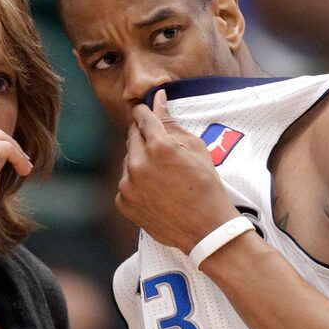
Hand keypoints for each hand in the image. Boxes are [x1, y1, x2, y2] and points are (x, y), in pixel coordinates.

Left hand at [116, 90, 237, 252]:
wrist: (206, 229)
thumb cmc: (206, 186)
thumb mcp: (195, 148)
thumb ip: (171, 122)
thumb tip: (157, 98)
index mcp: (158, 147)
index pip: (142, 116)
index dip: (145, 112)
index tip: (146, 112)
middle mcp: (138, 164)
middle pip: (132, 136)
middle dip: (144, 137)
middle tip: (160, 148)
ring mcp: (127, 185)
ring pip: (128, 160)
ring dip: (140, 161)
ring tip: (162, 175)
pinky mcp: (123, 202)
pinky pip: (125, 183)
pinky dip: (136, 183)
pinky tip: (155, 191)